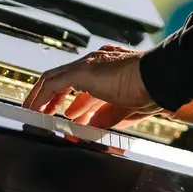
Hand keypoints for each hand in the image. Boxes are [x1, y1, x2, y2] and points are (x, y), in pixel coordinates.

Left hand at [23, 46, 157, 130]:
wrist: (158, 78)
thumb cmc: (151, 92)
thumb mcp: (125, 109)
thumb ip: (107, 117)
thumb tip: (90, 128)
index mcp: (109, 69)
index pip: (83, 83)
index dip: (73, 100)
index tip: (65, 113)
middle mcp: (96, 63)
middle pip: (65, 78)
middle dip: (52, 97)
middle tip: (43, 112)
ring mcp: (89, 64)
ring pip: (54, 78)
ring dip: (41, 97)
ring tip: (34, 113)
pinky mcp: (82, 71)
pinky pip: (53, 84)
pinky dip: (41, 98)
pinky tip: (35, 110)